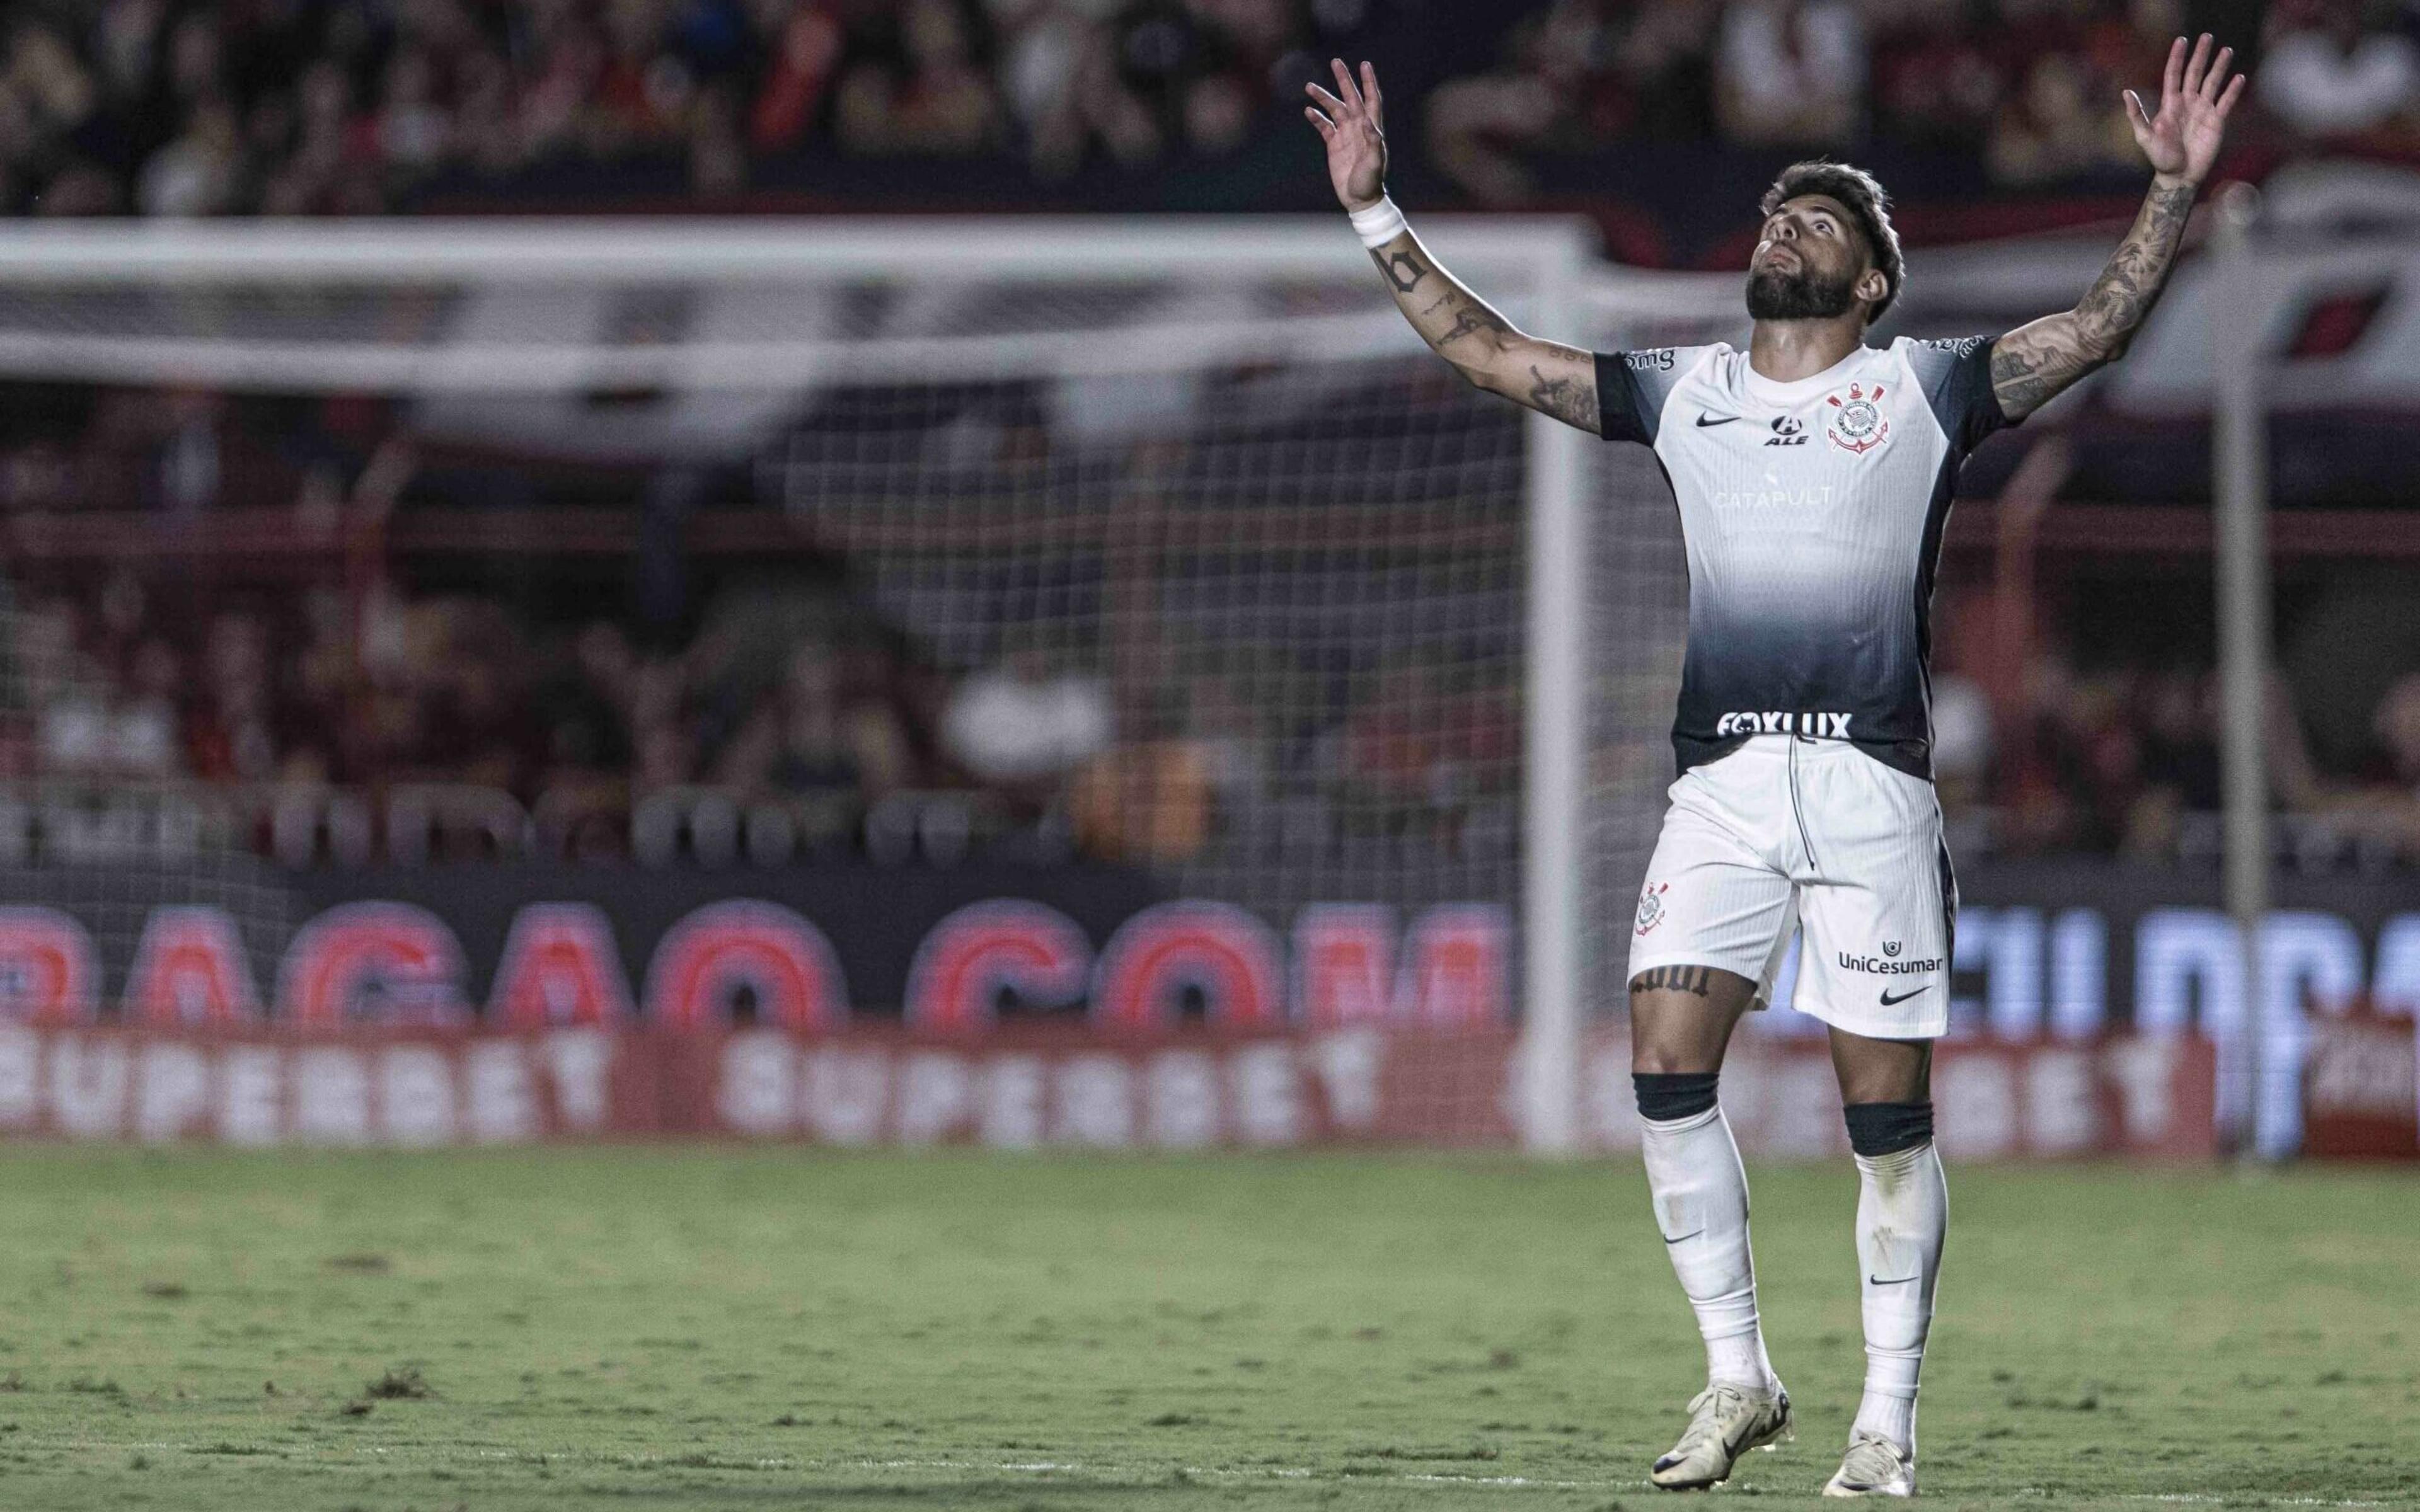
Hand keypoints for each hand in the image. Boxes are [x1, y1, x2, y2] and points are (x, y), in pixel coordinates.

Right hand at [1305, 59, 1386, 211]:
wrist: (1359, 199)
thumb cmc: (1371, 181)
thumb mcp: (1374, 162)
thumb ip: (1373, 142)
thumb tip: (1369, 122)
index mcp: (1371, 128)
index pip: (1371, 99)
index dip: (1368, 82)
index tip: (1364, 64)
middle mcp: (1359, 127)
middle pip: (1351, 98)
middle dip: (1343, 80)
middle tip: (1335, 62)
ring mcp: (1346, 135)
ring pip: (1334, 109)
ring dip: (1323, 98)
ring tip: (1309, 86)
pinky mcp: (1334, 144)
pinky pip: (1324, 126)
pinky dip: (1316, 117)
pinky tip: (1308, 110)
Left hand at [2127, 33, 2244, 186]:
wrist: (2179, 175)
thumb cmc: (2160, 158)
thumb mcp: (2144, 136)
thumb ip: (2136, 114)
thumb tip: (2126, 91)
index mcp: (2170, 104)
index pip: (2174, 75)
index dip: (2177, 58)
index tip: (2182, 40)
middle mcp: (2188, 103)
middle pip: (2195, 73)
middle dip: (2201, 55)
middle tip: (2207, 36)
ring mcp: (2203, 110)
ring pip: (2213, 83)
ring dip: (2219, 67)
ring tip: (2226, 51)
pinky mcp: (2217, 120)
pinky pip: (2226, 102)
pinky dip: (2232, 90)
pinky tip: (2239, 78)